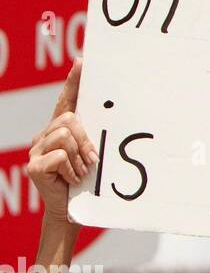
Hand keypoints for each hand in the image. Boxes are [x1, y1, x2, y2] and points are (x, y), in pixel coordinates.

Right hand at [27, 59, 97, 223]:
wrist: (71, 211)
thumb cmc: (86, 182)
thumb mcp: (92, 156)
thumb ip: (94, 138)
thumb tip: (113, 121)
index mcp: (61, 130)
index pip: (66, 101)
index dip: (74, 81)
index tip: (83, 62)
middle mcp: (45, 136)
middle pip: (69, 119)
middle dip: (85, 139)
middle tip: (92, 160)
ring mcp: (36, 150)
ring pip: (65, 136)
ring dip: (80, 157)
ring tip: (82, 172)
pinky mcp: (33, 166)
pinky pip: (58, 157)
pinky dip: (70, 169)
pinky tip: (70, 179)